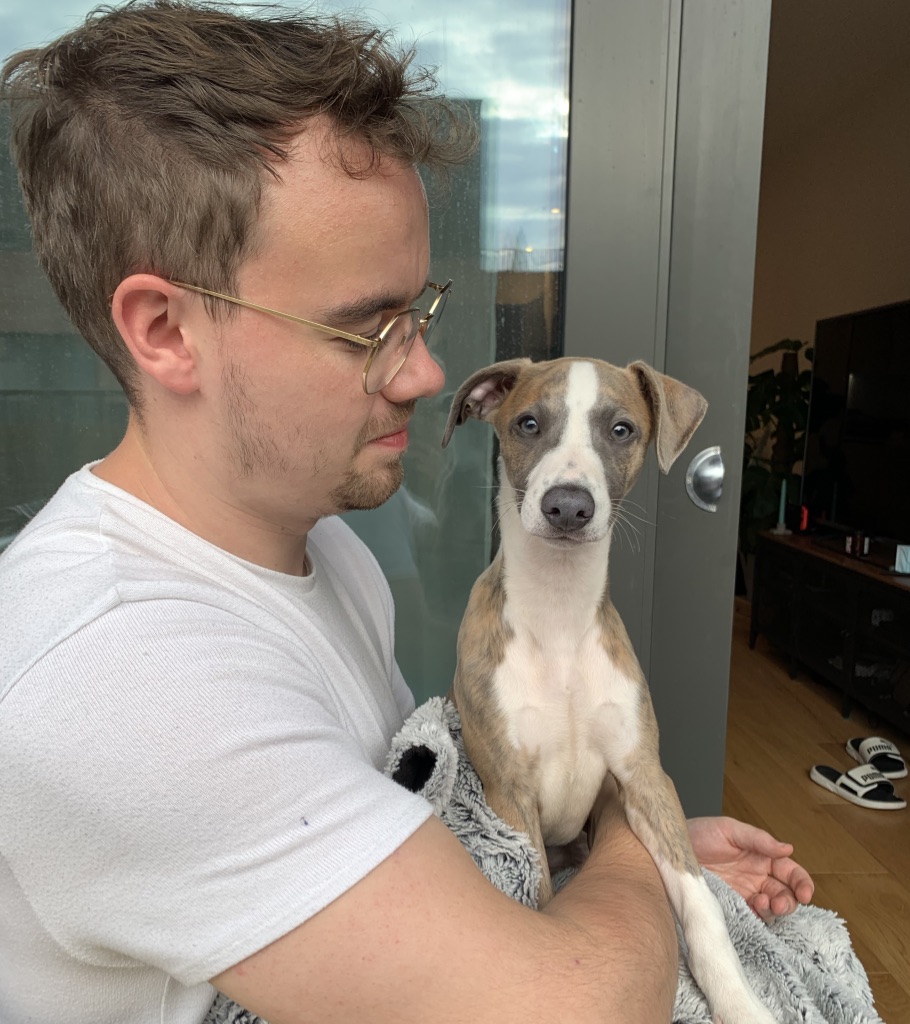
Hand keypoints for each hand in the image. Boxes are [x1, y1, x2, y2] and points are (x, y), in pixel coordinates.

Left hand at [687, 816, 813, 920]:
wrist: (672, 850)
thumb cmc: (699, 833)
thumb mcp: (728, 830)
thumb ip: (758, 839)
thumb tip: (787, 848)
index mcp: (762, 857)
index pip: (790, 872)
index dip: (802, 883)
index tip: (805, 893)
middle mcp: (757, 878)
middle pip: (786, 895)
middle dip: (789, 902)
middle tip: (778, 903)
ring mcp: (745, 894)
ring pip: (771, 909)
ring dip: (774, 910)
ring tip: (762, 903)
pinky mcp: (732, 907)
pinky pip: (751, 918)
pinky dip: (757, 919)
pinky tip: (751, 910)